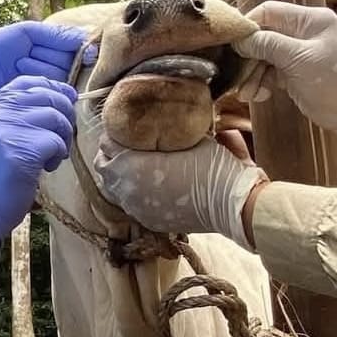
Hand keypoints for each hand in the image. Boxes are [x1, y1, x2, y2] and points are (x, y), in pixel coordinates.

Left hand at [0, 20, 90, 100]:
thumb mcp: (27, 32)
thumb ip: (57, 34)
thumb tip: (87, 38)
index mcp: (58, 48)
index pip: (79, 46)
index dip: (65, 45)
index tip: (43, 44)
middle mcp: (60, 66)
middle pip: (72, 61)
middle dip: (46, 54)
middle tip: (25, 53)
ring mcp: (53, 84)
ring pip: (62, 73)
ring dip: (37, 65)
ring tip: (18, 63)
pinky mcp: (45, 99)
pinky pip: (52, 86)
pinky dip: (33, 75)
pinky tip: (18, 72)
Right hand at [0, 76, 77, 248]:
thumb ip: (20, 116)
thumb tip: (64, 98)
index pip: (28, 82)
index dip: (53, 87)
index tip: (67, 100)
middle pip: (47, 97)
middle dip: (64, 115)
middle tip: (62, 137)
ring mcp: (6, 128)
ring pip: (55, 117)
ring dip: (62, 138)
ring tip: (52, 156)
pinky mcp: (20, 149)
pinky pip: (56, 142)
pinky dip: (58, 156)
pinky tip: (47, 168)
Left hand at [91, 133, 267, 249]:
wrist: (233, 206)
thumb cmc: (215, 168)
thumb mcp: (195, 137)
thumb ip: (175, 128)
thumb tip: (172, 115)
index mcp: (133, 166)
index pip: (107, 145)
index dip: (114, 134)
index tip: (124, 128)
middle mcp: (128, 190)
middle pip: (103, 167)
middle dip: (111, 155)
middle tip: (125, 145)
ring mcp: (137, 209)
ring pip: (112, 188)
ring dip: (119, 175)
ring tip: (132, 165)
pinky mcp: (149, 221)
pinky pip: (129, 205)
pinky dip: (132, 193)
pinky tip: (145, 185)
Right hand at [233, 1, 336, 137]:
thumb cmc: (335, 81)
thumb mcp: (299, 59)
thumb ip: (268, 45)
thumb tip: (240, 40)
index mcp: (310, 20)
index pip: (269, 12)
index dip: (249, 26)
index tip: (233, 46)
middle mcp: (303, 33)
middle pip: (263, 37)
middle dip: (250, 57)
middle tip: (239, 77)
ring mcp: (299, 53)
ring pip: (264, 57)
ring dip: (253, 74)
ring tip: (248, 93)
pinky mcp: (295, 73)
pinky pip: (270, 72)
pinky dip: (262, 83)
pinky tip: (260, 95)